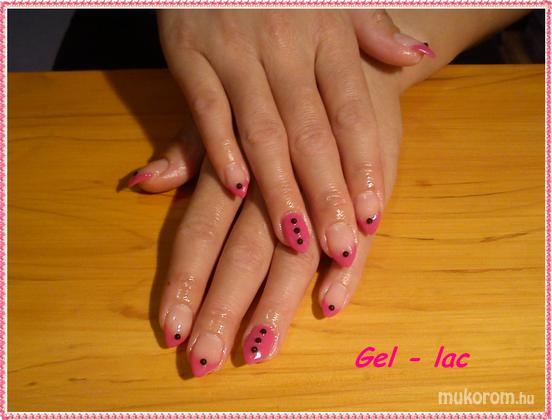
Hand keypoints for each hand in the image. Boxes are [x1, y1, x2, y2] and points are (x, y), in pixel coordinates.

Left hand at [135, 59, 402, 372]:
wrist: (354, 67)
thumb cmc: (281, 95)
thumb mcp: (227, 109)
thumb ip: (187, 151)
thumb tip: (139, 183)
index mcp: (235, 165)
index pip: (202, 230)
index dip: (186, 279)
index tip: (171, 330)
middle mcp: (275, 181)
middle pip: (245, 252)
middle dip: (224, 307)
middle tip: (205, 360)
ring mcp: (327, 186)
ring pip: (298, 250)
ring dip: (279, 302)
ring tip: (259, 349)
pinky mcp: (370, 187)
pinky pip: (361, 234)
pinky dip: (347, 270)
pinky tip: (330, 304)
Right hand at [137, 10, 430, 268]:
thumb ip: (374, 29)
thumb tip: (417, 54)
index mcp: (328, 35)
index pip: (351, 112)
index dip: (362, 165)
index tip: (373, 216)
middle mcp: (286, 46)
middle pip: (311, 133)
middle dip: (327, 194)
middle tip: (341, 247)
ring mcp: (235, 51)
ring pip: (263, 130)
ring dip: (279, 188)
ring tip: (296, 239)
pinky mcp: (189, 54)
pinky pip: (208, 109)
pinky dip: (220, 149)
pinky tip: (236, 191)